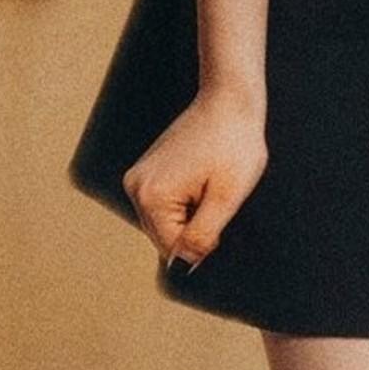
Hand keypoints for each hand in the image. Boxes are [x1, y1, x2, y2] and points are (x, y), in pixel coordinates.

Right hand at [122, 79, 268, 268]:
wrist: (229, 102)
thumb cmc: (233, 144)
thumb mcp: (226, 199)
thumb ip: (201, 237)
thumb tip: (184, 267)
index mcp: (150, 196)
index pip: (172, 251)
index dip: (202, 247)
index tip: (220, 223)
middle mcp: (135, 188)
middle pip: (166, 241)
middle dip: (194, 233)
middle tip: (216, 202)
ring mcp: (138, 180)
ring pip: (167, 227)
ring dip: (191, 219)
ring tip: (209, 188)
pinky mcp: (147, 175)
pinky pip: (166, 210)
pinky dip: (186, 207)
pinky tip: (202, 185)